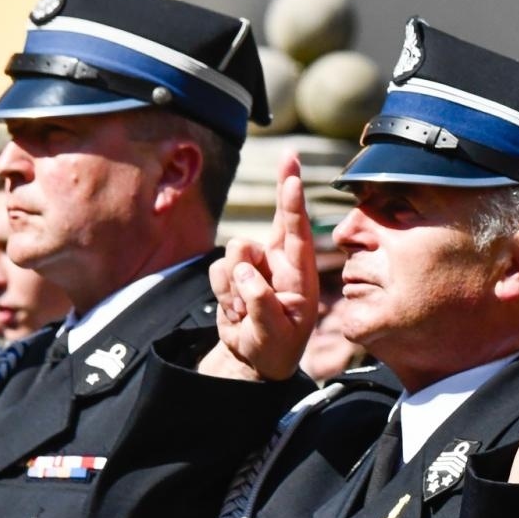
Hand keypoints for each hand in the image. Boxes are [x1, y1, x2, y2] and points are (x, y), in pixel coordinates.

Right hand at [199, 155, 317, 379]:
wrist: (252, 361)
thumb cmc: (275, 349)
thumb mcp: (274, 335)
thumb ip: (261, 303)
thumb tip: (244, 271)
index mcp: (300, 276)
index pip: (298, 235)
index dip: (294, 205)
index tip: (294, 179)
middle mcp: (281, 264)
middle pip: (279, 217)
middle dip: (283, 187)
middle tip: (290, 156)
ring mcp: (256, 266)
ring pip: (236, 250)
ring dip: (234, 282)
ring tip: (244, 310)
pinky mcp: (233, 273)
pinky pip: (218, 269)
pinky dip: (222, 292)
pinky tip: (234, 310)